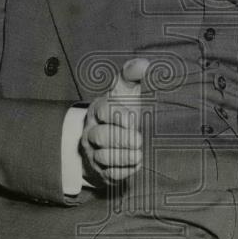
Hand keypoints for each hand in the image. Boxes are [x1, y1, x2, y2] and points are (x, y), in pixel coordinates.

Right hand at [79, 58, 148, 186]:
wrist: (111, 136)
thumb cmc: (122, 109)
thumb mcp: (125, 92)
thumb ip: (132, 75)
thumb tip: (144, 64)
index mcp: (99, 109)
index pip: (104, 111)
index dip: (118, 115)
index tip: (132, 118)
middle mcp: (93, 131)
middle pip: (101, 136)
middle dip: (121, 139)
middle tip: (138, 140)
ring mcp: (94, 152)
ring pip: (103, 157)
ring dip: (123, 157)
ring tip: (138, 154)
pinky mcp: (102, 170)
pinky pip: (108, 174)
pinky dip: (122, 171)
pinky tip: (134, 165)